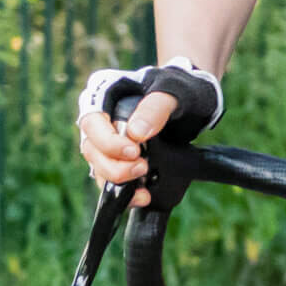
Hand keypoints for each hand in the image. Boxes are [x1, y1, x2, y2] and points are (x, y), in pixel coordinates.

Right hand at [76, 60, 222, 208]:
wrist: (194, 100)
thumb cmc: (181, 88)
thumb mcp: (174, 92)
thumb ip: (156, 108)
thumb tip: (135, 133)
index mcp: (103, 93)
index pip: (91, 121)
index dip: (108, 141)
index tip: (134, 151)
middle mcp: (99, 117)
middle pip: (91, 148)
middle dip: (113, 165)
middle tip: (142, 168)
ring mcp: (105, 139)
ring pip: (98, 166)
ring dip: (118, 180)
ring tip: (143, 188)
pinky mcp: (117, 157)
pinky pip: (112, 178)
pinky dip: (125, 191)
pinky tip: (142, 197)